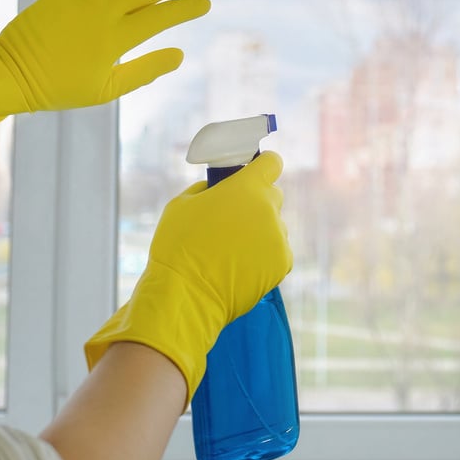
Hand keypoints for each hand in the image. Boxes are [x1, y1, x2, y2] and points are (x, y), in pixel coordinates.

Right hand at [84, 151, 291, 403]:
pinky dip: (264, 256)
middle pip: (272, 197)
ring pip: (274, 227)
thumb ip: (209, 189)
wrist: (186, 295)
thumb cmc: (177, 247)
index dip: (263, 166)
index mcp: (246, 189)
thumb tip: (220, 190)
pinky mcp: (282, 263)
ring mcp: (278, 238)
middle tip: (232, 220)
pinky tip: (240, 266)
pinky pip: (277, 251)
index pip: (272, 163)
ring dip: (260, 232)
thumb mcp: (183, 204)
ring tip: (231, 251)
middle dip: (256, 203)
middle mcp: (268, 210)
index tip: (255, 173)